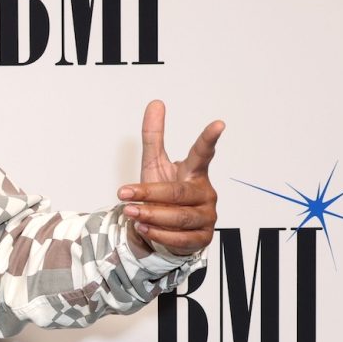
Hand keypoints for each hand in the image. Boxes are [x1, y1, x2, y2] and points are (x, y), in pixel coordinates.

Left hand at [118, 99, 223, 256]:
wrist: (166, 228)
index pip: (203, 153)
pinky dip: (160, 234)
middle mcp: (204, 193)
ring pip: (179, 217)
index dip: (209, 139)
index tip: (218, 124)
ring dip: (152, 215)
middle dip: (149, 193)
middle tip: (124, 193)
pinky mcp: (202, 238)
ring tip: (131, 213)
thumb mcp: (154, 165)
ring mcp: (206, 216)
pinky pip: (181, 238)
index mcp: (195, 172)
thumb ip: (154, 136)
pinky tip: (144, 228)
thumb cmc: (164, 194)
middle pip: (178, 192)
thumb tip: (155, 103)